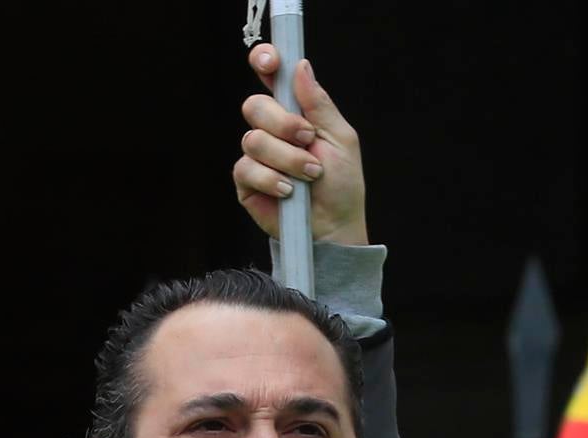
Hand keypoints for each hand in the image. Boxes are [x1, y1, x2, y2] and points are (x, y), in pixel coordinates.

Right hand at [233, 45, 367, 245]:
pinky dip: (271, 179)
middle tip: (307, 140)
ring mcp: (256, 156)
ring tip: (308, 175)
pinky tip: (289, 191)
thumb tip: (301, 67)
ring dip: (286, 158)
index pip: (272, 78)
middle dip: (283, 123)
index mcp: (295, 112)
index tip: (269, 62)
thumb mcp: (341, 138)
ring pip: (253, 140)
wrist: (334, 226)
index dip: (264, 62)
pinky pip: (246, 169)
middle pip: (255, 106)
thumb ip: (319, 104)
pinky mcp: (246, 182)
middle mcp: (272, 130)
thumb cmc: (342, 184)